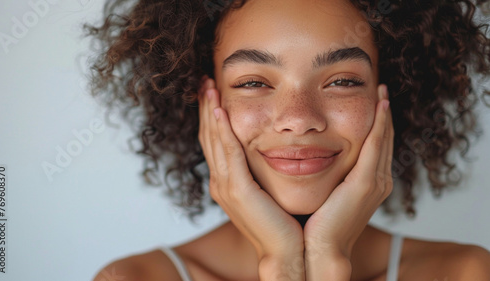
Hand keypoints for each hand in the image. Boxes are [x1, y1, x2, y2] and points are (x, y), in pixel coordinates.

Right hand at [197, 76, 304, 279]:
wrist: (289, 253)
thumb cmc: (284, 224)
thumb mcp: (268, 191)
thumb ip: (261, 172)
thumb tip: (269, 151)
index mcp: (226, 182)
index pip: (214, 141)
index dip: (211, 117)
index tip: (212, 93)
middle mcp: (220, 182)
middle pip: (208, 137)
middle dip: (206, 108)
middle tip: (203, 82)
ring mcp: (225, 187)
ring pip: (213, 140)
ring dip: (211, 112)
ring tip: (208, 87)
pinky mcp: (238, 190)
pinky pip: (228, 153)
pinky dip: (223, 130)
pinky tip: (222, 110)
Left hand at [303, 84, 393, 278]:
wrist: (319, 250)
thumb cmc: (317, 226)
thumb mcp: (327, 194)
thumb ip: (329, 176)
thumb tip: (314, 159)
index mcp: (369, 184)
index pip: (375, 147)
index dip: (377, 124)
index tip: (373, 102)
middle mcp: (378, 181)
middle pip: (384, 140)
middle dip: (384, 115)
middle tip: (381, 89)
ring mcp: (375, 182)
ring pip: (383, 139)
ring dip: (384, 114)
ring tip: (382, 91)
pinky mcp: (366, 183)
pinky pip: (376, 145)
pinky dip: (380, 124)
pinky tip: (380, 105)